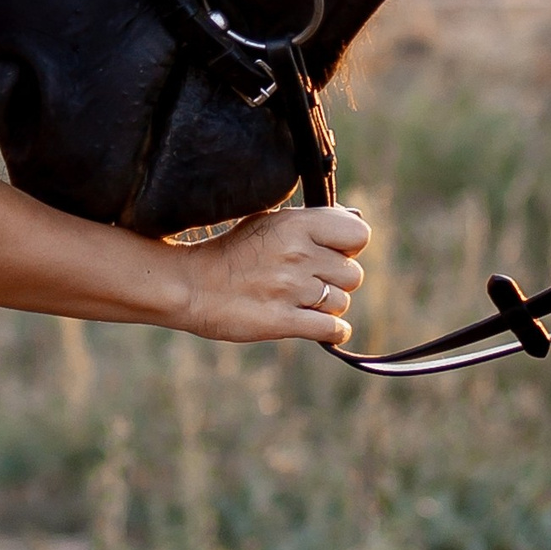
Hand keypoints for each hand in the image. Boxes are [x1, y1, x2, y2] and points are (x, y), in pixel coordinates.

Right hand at [170, 206, 371, 344]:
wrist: (191, 284)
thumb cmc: (233, 251)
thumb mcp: (270, 221)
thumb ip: (313, 221)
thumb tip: (355, 217)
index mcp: (297, 224)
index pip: (359, 234)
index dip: (349, 246)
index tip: (332, 253)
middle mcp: (298, 253)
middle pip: (353, 274)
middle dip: (336, 280)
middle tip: (310, 281)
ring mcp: (290, 288)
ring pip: (342, 303)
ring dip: (327, 306)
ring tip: (300, 301)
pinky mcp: (282, 321)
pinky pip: (331, 330)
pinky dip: (331, 331)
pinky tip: (316, 325)